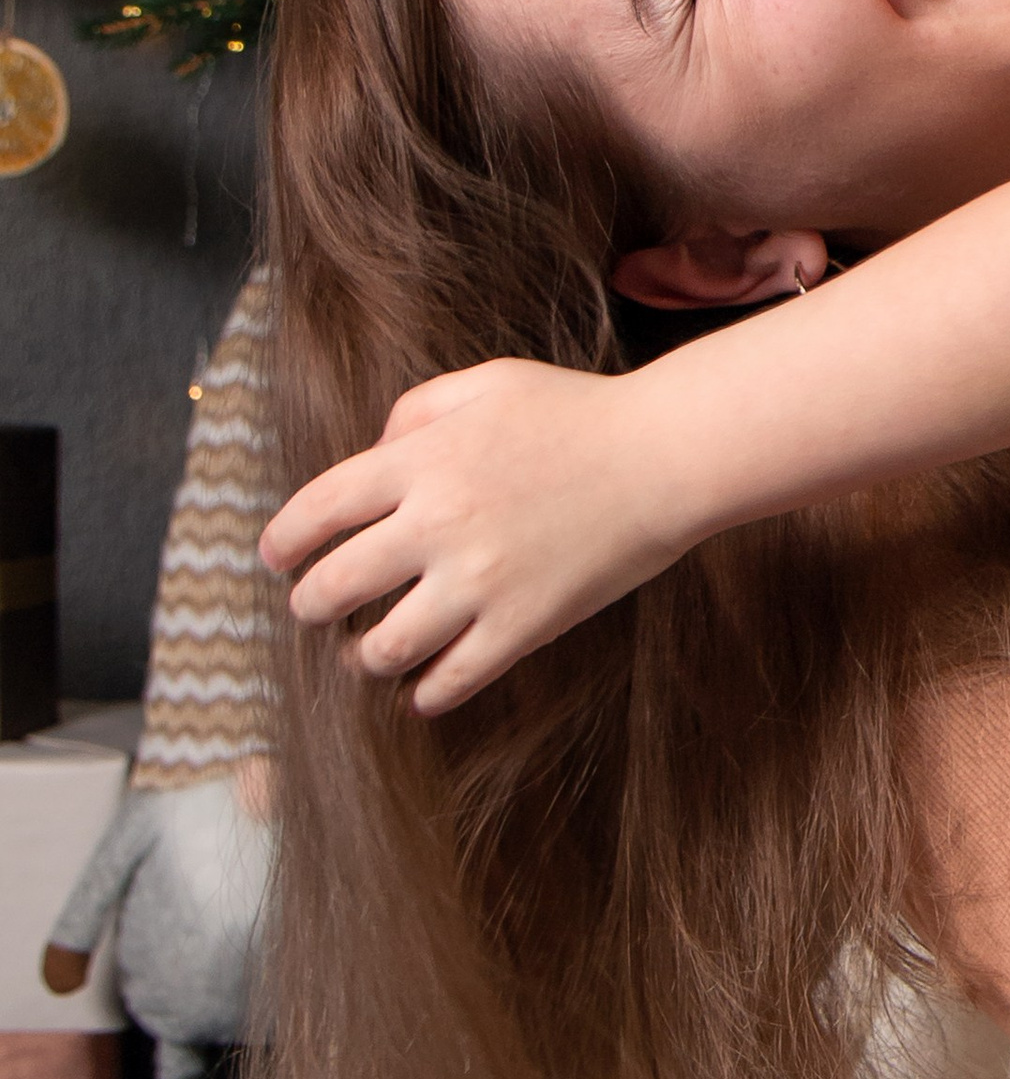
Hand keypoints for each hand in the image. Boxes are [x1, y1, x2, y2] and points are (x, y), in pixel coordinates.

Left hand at [259, 360, 691, 713]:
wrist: (665, 457)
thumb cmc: (578, 412)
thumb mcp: (488, 384)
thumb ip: (416, 410)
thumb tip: (373, 452)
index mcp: (422, 460)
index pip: (317, 510)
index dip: (283, 541)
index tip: (276, 559)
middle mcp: (438, 524)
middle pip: (334, 586)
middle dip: (310, 604)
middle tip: (313, 609)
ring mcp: (480, 581)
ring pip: (383, 647)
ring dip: (362, 656)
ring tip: (367, 653)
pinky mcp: (522, 625)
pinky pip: (451, 680)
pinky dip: (425, 694)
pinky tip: (421, 692)